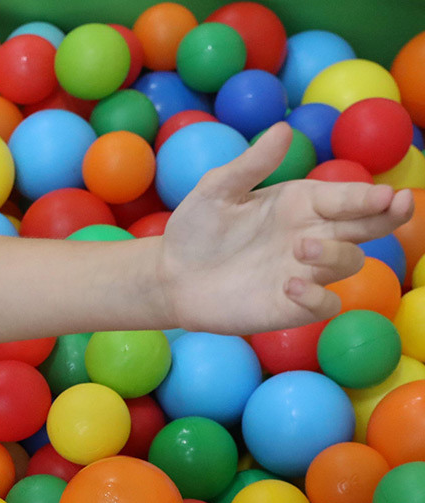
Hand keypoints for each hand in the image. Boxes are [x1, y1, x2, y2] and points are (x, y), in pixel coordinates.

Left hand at [156, 122, 414, 334]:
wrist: (172, 275)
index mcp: (302, 203)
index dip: (370, 196)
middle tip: (399, 206)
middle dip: (388, 216)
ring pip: (349, 261)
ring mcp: (306, 271)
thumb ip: (251, 165)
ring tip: (302, 246)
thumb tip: (283, 129)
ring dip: (335, 253)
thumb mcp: (217, 191)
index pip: (348, 197)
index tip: (386, 194)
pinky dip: (317, 296)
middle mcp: (313, 235)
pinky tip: (291, 285)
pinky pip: (325, 304)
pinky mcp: (293, 305)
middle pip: (368, 226)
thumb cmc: (197, 229)